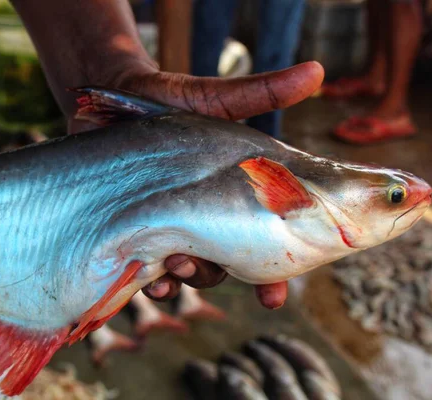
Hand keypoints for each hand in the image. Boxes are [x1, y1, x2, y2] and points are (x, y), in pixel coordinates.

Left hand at [68, 61, 323, 308]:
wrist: (115, 98)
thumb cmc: (172, 101)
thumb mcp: (217, 100)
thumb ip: (263, 93)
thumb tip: (317, 69)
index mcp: (234, 197)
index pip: (262, 242)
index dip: (272, 277)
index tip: (273, 297)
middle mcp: (208, 218)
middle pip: (224, 266)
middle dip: (219, 274)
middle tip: (207, 264)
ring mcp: (173, 228)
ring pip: (189, 273)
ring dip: (186, 278)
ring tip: (175, 265)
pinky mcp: (140, 230)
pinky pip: (148, 271)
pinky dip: (152, 281)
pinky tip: (151, 279)